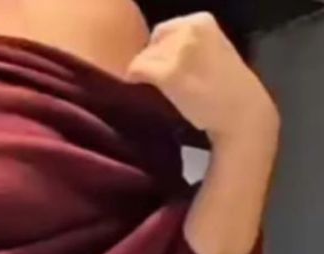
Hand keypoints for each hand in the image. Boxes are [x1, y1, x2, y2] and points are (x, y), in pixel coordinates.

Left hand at [126, 13, 278, 147]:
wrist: (240, 112)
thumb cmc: (225, 89)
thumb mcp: (211, 51)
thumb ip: (188, 46)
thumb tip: (156, 51)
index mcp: (202, 20)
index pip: (164, 31)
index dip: (159, 51)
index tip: (164, 68)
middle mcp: (190, 29)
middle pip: (152, 43)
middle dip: (152, 62)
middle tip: (160, 83)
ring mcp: (180, 51)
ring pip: (143, 57)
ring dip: (145, 74)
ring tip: (158, 90)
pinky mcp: (170, 74)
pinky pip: (137, 70)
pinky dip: (134, 78)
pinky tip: (140, 88)